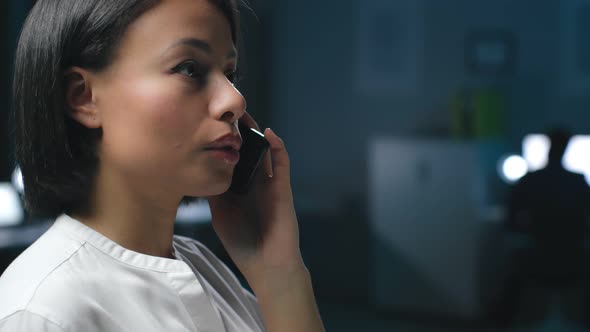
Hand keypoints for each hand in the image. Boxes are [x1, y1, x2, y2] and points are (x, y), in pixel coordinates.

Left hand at [207, 112, 303, 279]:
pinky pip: (281, 163)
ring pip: (263, 152)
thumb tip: (197, 168)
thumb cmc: (242, 243)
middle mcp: (252, 182)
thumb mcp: (219, 214)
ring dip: (256, 134)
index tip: (206, 125)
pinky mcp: (282, 188)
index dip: (220, 142)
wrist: (266, 264)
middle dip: (236, 133)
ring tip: (243, 116)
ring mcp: (268, 184)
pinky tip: (269, 133)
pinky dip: (278, 147)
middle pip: (245, 151)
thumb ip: (212, 192)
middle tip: (224, 114)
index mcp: (237, 188)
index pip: (229, 159)